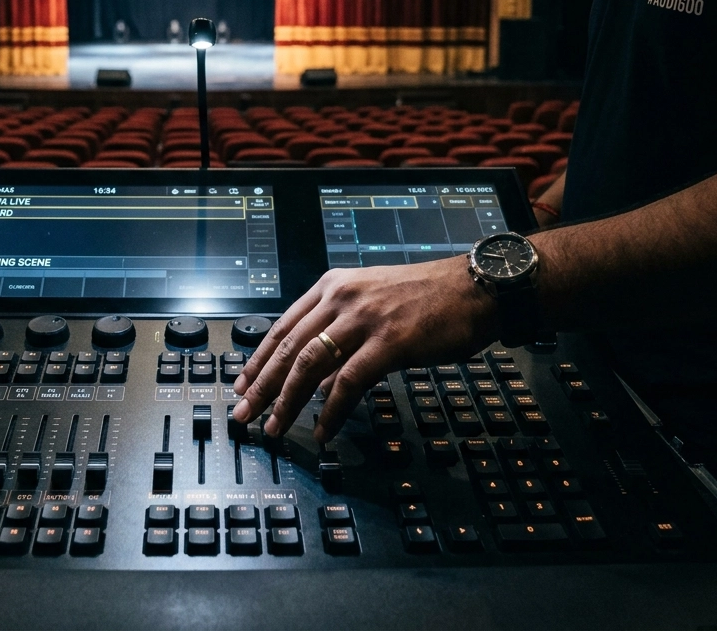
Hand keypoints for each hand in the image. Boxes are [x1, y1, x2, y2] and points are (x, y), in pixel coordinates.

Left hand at [231, 255, 498, 442]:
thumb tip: (317, 381)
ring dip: (287, 400)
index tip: (242, 384)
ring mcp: (364, 318)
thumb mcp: (372, 306)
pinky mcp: (389, 341)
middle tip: (244, 413)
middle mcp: (341, 298)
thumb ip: (340, 338)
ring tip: (275, 426)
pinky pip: (348, 382)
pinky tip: (322, 430)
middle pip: (288, 347)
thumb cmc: (428, 299)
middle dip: (262, 384)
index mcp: (332, 286)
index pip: (282, 326)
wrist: (474, 288)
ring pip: (309, 364)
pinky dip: (331, 410)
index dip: (259, 359)